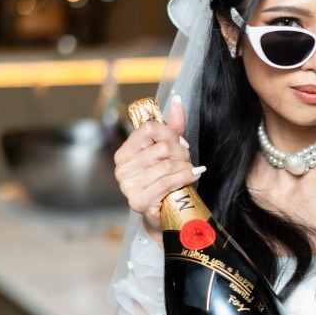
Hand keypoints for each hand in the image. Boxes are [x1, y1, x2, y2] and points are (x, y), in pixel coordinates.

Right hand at [114, 96, 205, 234]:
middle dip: (182, 153)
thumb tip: (176, 100)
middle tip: (188, 160)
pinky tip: (193, 176)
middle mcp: (122, 168)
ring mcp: (128, 185)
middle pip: (162, 148)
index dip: (170, 134)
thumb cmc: (167, 181)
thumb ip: (172, 128)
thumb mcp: (169, 152)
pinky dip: (185, 177)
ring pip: (167, 164)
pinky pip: (168, 181)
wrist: (168, 214)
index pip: (149, 129)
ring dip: (186, 167)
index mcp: (125, 152)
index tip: (179, 143)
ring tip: (190, 171)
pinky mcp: (139, 200)